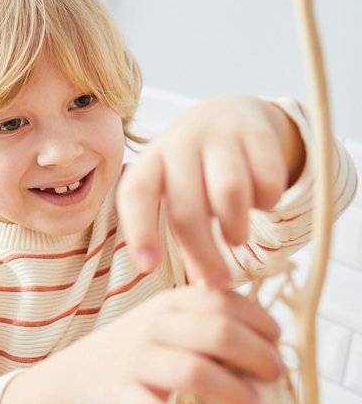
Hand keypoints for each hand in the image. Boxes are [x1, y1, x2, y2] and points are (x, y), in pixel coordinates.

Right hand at [64, 285, 282, 403]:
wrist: (79, 374)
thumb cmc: (143, 348)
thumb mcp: (171, 322)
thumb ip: (211, 322)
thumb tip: (273, 341)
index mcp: (170, 302)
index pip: (224, 302)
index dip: (259, 322)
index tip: (277, 341)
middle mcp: (153, 325)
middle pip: (216, 333)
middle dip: (255, 354)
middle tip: (276, 375)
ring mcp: (135, 362)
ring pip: (191, 371)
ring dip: (231, 390)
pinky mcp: (121, 400)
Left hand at [117, 96, 304, 285]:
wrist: (231, 112)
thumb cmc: (196, 171)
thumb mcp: (176, 193)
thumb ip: (182, 236)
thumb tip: (203, 291)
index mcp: (151, 162)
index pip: (135, 194)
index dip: (141, 230)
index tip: (148, 267)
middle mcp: (179, 144)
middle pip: (187, 207)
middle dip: (203, 253)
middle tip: (219, 282)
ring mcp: (218, 135)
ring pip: (228, 192)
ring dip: (236, 227)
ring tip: (236, 239)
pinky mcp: (256, 132)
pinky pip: (266, 179)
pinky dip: (267, 202)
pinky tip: (261, 204)